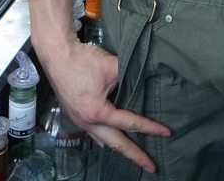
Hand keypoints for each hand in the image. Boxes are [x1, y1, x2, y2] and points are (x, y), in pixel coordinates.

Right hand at [41, 39, 169, 173]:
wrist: (57, 55)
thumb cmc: (83, 60)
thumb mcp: (112, 66)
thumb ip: (130, 74)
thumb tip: (145, 75)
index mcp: (98, 113)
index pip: (130, 123)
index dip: (150, 128)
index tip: (166, 133)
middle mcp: (88, 122)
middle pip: (116, 143)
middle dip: (135, 155)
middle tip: (151, 167)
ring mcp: (79, 120)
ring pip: (103, 141)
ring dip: (119, 148)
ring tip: (132, 155)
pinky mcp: (74, 114)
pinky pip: (93, 133)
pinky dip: (105, 139)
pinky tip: (108, 140)